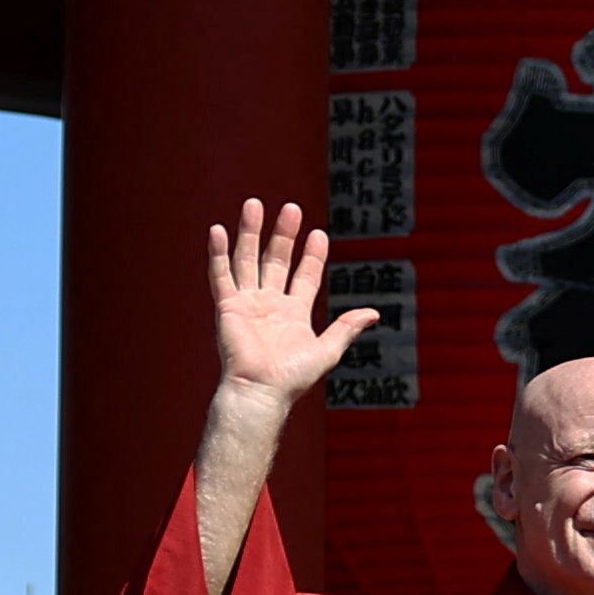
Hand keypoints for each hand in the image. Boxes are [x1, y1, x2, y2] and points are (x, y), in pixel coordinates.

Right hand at [206, 199, 375, 414]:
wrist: (262, 390)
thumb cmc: (293, 377)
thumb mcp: (328, 349)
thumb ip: (347, 327)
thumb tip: (375, 312)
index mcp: (294, 313)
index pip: (305, 275)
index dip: (312, 255)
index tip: (319, 233)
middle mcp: (270, 304)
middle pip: (277, 260)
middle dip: (284, 234)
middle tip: (292, 208)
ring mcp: (248, 303)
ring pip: (248, 259)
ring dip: (250, 232)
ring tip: (255, 204)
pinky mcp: (227, 306)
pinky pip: (221, 275)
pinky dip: (218, 253)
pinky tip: (218, 230)